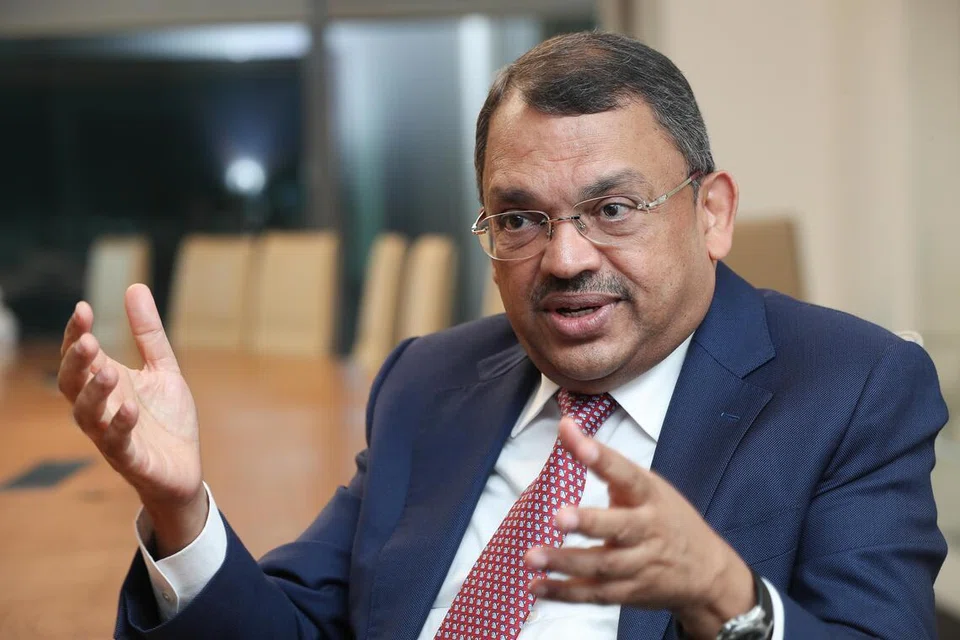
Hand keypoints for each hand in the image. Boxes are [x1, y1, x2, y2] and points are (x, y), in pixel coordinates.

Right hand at [58, 284, 205, 556]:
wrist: (184, 470)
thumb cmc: (167, 420)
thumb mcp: (163, 369)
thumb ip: (148, 333)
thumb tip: (135, 286)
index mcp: (106, 384)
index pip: (80, 357)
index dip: (76, 334)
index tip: (83, 308)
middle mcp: (101, 408)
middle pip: (72, 384)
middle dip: (76, 362)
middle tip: (88, 340)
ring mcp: (111, 435)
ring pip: (87, 415)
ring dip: (94, 393)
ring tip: (108, 370)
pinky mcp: (131, 459)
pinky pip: (117, 444)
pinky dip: (120, 426)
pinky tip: (130, 408)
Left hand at [524, 418, 753, 638]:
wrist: (706, 573)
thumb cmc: (667, 518)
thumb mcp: (647, 486)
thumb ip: (606, 462)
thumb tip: (564, 427)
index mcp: (651, 497)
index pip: (628, 475)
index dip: (604, 460)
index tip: (579, 443)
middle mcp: (647, 531)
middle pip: (619, 528)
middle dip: (590, 523)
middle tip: (559, 517)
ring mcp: (639, 566)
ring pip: (602, 566)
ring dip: (565, 562)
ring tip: (532, 556)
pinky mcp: (629, 592)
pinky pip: (594, 594)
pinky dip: (564, 593)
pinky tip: (536, 586)